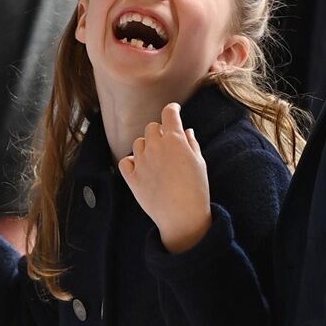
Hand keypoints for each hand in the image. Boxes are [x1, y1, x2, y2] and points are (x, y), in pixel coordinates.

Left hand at [119, 103, 210, 253]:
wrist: (182, 216)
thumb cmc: (196, 189)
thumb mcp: (200, 162)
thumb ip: (191, 143)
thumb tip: (186, 131)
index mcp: (175, 140)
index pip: (169, 113)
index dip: (172, 109)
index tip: (174, 110)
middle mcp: (156, 146)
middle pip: (152, 127)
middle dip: (160, 131)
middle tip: (167, 142)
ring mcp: (142, 162)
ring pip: (138, 143)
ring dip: (146, 146)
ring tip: (156, 158)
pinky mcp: (132, 177)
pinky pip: (126, 161)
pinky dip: (132, 162)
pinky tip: (140, 167)